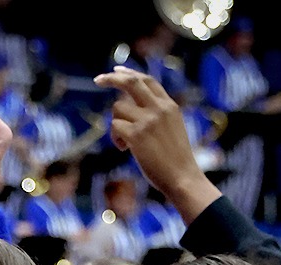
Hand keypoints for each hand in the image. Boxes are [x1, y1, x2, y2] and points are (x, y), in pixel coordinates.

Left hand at [95, 67, 220, 219]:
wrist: (183, 177)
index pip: (148, 81)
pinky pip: (114, 126)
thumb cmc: (176, 160)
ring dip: (116, 124)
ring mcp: (148, 120)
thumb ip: (157, 114)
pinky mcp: (137, 135)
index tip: (117, 71)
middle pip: (131, 82)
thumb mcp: (173, 128)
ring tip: (126, 143)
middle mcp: (159, 108)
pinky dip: (115, 138)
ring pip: (117, 108)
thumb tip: (129, 107)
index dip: (130, 73)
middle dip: (111, 78)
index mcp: (170, 106)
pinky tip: (125, 149)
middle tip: (98, 80)